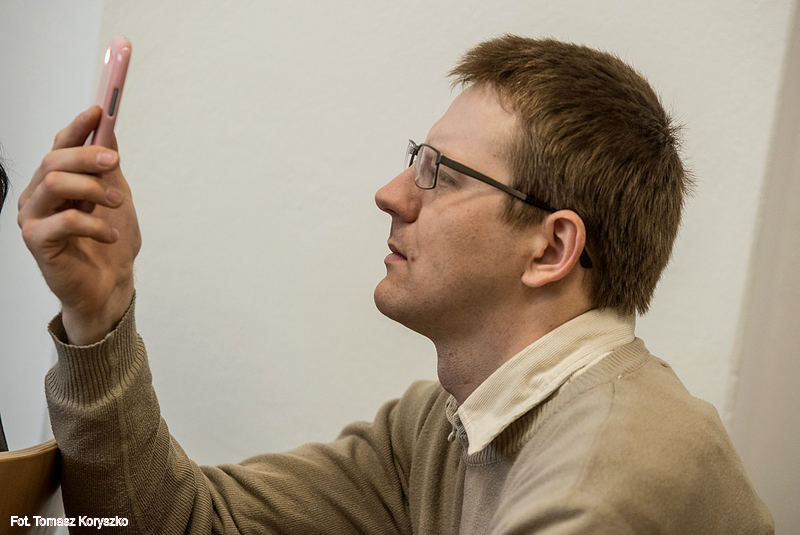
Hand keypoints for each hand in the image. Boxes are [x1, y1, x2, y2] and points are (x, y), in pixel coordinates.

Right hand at [18, 106, 140, 344]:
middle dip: (88, 156)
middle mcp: (36, 196)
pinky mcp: (36, 241)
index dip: (78, 127)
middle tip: (115, 162)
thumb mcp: (115, 196)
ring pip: (54, 184)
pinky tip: (110, 235)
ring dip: (92, 189)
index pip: (59, 146)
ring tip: (116, 204)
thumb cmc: (109, 243)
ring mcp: (32, 218)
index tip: (100, 111)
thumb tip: (107, 129)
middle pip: (54, 161)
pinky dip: (94, 224)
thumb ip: (107, 167)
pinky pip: (64, 220)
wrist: (110, 286)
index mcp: (54, 182)